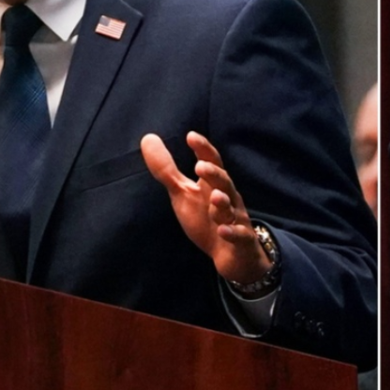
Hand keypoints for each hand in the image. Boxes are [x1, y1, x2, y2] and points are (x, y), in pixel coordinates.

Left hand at [141, 132, 271, 283]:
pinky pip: (239, 236)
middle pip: (224, 182)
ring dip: (223, 203)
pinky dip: (232, 232)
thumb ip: (166, 170)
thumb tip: (148, 138)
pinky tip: (223, 230)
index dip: (203, 149)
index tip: (191, 136)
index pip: (211, 162)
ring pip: (231, 208)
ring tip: (215, 197)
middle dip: (214, 175)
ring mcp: (235, 219)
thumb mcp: (183, 193)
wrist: (230, 253)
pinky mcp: (241, 241)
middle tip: (201, 167)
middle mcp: (227, 198)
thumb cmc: (206, 217)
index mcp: (213, 184)